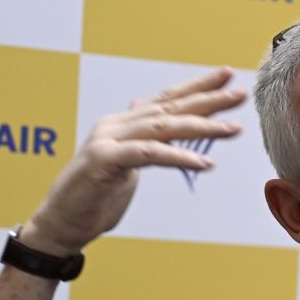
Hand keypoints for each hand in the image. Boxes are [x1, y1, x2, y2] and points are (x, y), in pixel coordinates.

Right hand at [23, 67, 244, 254]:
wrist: (60, 224)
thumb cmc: (94, 198)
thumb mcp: (124, 164)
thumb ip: (139, 139)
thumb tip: (146, 111)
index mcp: (123, 125)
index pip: (166, 99)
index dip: (197, 86)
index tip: (227, 76)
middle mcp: (116, 126)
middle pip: (170, 107)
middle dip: (208, 98)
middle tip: (240, 93)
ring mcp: (109, 141)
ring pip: (164, 127)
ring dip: (202, 126)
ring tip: (232, 129)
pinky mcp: (105, 161)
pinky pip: (149, 154)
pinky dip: (179, 156)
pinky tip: (205, 162)